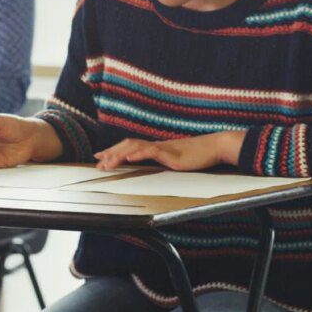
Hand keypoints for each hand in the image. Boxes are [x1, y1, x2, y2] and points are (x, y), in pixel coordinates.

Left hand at [94, 131, 244, 170]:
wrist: (214, 147)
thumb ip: (165, 162)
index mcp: (156, 148)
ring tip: (106, 163)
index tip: (101, 156)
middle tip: (97, 161)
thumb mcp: (177, 160)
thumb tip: (156, 166)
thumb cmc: (198, 155)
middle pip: (128, 145)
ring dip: (119, 155)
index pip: (131, 147)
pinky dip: (138, 154)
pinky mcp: (170, 154)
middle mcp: (156, 146)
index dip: (115, 151)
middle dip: (111, 153)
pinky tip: (129, 158)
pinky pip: (151, 151)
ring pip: (135, 147)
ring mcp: (163, 148)